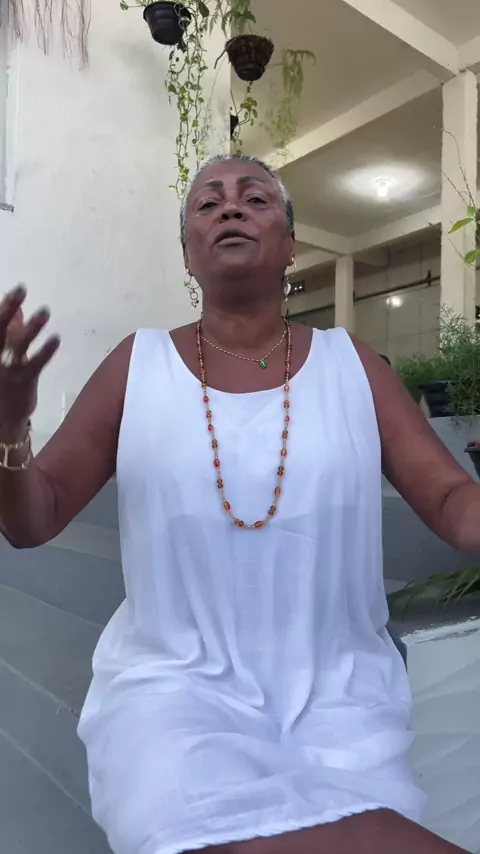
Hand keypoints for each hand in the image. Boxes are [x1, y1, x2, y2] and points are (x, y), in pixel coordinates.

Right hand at [0, 286, 59, 438]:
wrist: (0, 421)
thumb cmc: (2, 382)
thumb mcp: (1, 355)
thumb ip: (10, 331)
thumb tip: (17, 307)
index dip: (3, 305)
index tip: (18, 289)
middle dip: (8, 308)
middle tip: (21, 289)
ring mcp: (7, 370)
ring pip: (18, 345)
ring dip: (32, 328)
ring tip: (45, 311)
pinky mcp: (23, 382)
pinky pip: (35, 365)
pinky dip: (46, 351)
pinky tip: (56, 338)